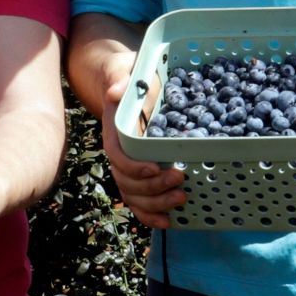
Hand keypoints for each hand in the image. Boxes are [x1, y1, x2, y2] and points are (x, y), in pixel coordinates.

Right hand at [100, 74, 186, 229]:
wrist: (125, 89)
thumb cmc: (131, 80)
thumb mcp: (128, 74)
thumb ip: (122, 81)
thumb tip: (116, 90)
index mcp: (114, 134)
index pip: (118, 157)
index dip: (134, 166)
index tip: (156, 167)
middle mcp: (118, 157)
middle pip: (127, 182)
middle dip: (153, 187)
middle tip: (180, 181)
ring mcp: (127, 171)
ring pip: (133, 196)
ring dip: (155, 203)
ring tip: (181, 200)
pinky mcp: (138, 178)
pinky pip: (139, 203)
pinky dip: (151, 215)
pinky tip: (168, 222)